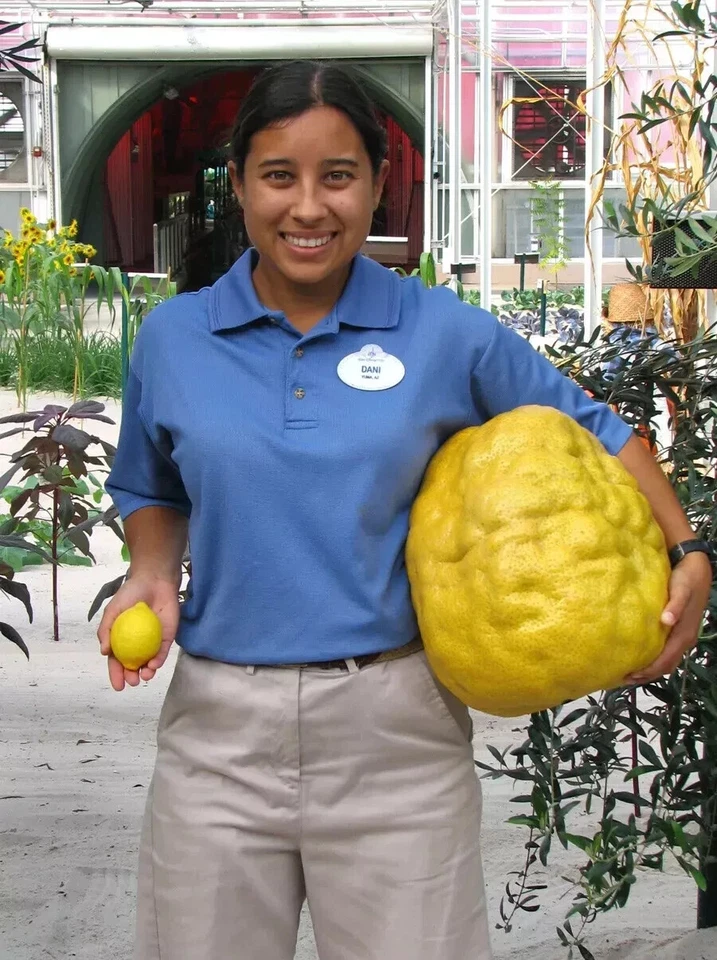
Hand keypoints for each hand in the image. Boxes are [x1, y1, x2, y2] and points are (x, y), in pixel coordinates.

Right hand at [97, 575, 179, 691]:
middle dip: (132, 677)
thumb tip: (104, 652)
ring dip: (147, 672)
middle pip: (134, 664)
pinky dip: (159, 659)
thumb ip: (106, 630)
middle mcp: (137, 642)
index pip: (117, 660)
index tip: (118, 686)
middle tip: (132, 682)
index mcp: (122, 638)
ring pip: (150, 662)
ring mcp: (153, 641)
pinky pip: (163, 651)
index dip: (117, 674)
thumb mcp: (113, 610)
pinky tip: (155, 664)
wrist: (154, 581)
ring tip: (145, 675)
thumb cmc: (131, 593)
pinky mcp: (167, 637)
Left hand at [624, 552, 712, 684]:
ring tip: (630, 672)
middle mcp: (685, 639)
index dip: (648, 671)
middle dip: (646, 675)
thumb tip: (666, 621)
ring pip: (667, 660)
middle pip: (666, 665)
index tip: (629, 675)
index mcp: (684, 634)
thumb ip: (675, 606)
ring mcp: (682, 635)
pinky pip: (667, 651)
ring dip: (650, 669)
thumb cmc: (687, 579)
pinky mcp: (678, 630)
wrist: (697, 567)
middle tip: (624, 679)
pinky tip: (641, 655)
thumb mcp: (681, 589)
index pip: (665, 660)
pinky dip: (654, 659)